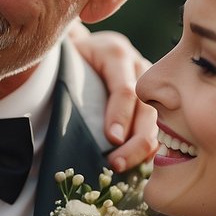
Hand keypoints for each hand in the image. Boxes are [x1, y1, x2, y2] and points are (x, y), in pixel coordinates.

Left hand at [67, 21, 155, 171]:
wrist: (82, 48)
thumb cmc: (70, 59)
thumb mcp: (67, 60)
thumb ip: (66, 81)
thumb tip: (56, 122)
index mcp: (115, 53)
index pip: (125, 89)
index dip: (120, 116)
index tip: (112, 139)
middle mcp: (138, 67)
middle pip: (147, 108)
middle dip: (135, 141)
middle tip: (116, 164)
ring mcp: (149, 86)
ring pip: (157, 120)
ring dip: (143, 148)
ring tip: (125, 168)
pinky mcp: (153, 99)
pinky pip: (159, 127)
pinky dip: (149, 148)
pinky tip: (137, 165)